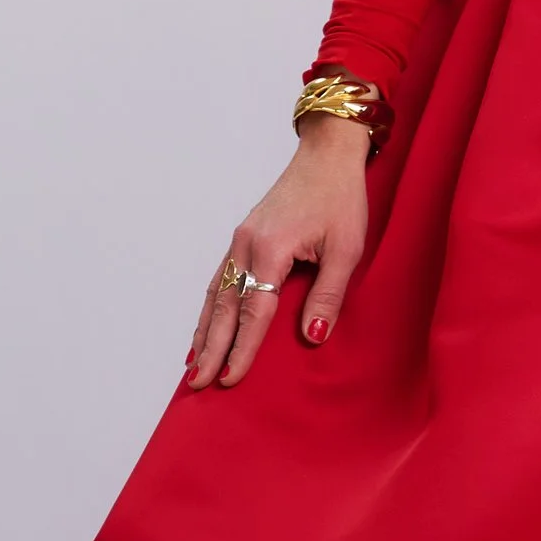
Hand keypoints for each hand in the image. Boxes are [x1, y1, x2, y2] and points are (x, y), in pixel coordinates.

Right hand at [184, 118, 371, 389]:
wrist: (327, 155)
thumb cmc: (341, 198)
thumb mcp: (347, 249)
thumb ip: (327, 294)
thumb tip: (312, 337)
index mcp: (270, 249)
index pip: (254, 312)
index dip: (243, 349)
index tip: (230, 378)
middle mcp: (246, 246)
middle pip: (224, 308)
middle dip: (211, 348)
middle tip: (198, 384)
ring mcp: (240, 240)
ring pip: (216, 295)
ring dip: (205, 331)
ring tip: (193, 364)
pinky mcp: (243, 237)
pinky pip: (220, 279)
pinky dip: (210, 307)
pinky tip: (206, 325)